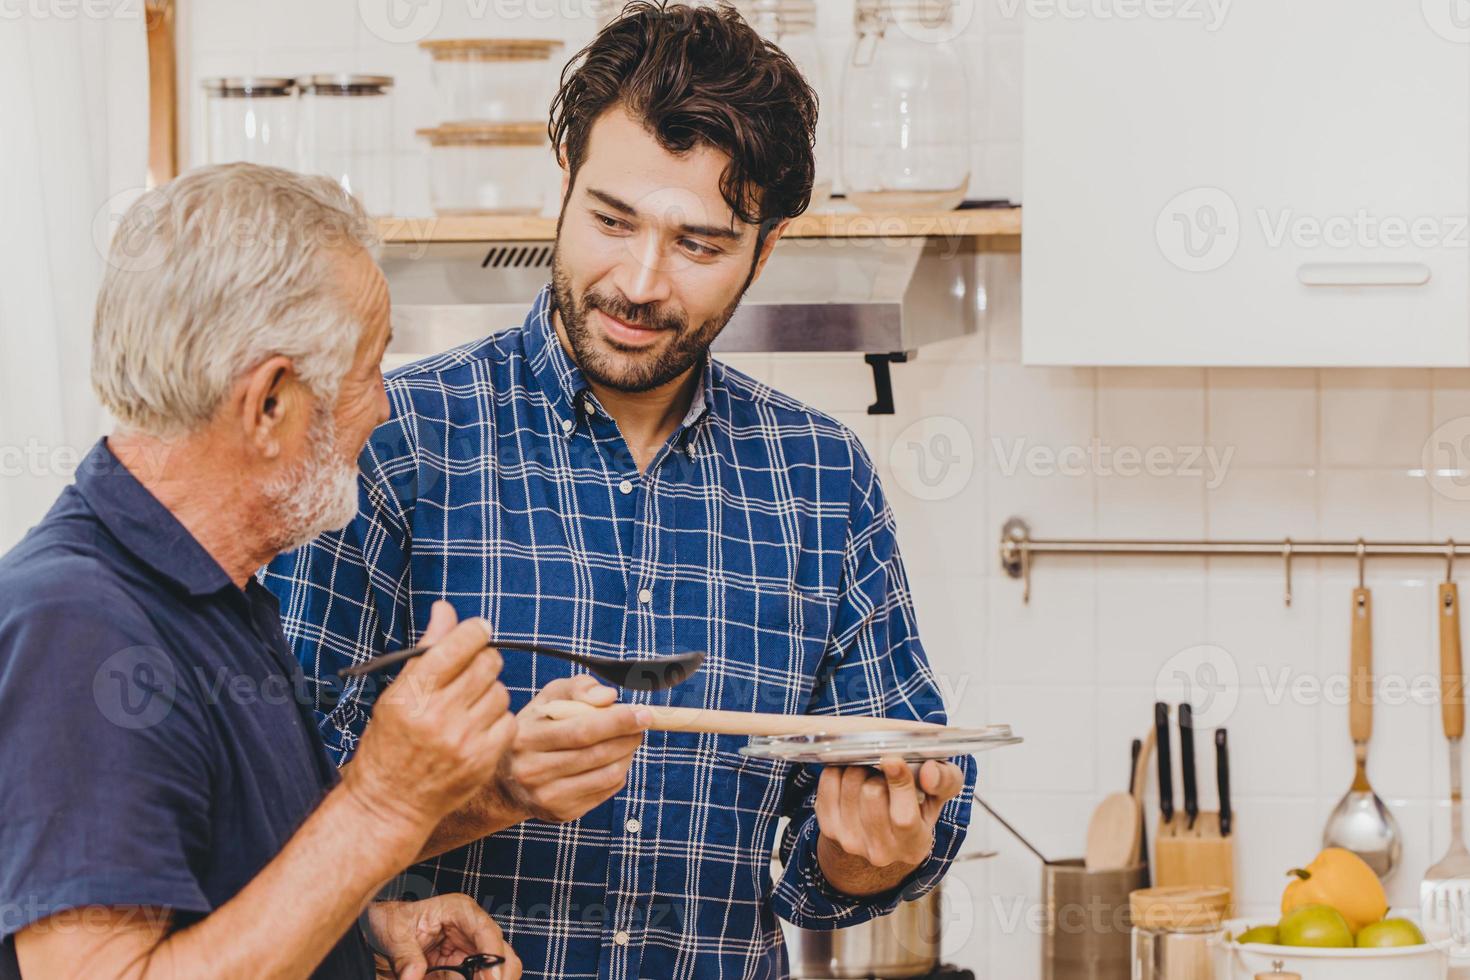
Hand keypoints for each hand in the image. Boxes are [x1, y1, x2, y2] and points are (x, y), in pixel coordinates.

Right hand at [345, 601, 516, 840]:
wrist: (390, 802)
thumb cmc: (389, 743)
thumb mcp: (397, 694)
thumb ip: (426, 650)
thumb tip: (446, 608)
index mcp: (412, 693)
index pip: (458, 644)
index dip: (475, 631)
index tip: (478, 630)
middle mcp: (438, 715)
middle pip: (487, 663)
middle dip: (484, 660)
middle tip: (473, 670)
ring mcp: (463, 739)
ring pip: (500, 691)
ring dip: (489, 693)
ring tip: (468, 706)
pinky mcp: (482, 759)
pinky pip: (508, 721)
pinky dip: (497, 720)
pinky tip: (477, 728)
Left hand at [366, 894, 520, 979]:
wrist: (382, 931)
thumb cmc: (392, 921)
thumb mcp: (394, 933)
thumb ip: (405, 955)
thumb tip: (413, 978)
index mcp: (460, 911)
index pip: (487, 932)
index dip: (493, 956)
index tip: (491, 979)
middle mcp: (472, 930)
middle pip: (503, 955)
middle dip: (499, 977)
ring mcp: (470, 951)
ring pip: (497, 972)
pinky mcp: (463, 970)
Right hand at [495, 675, 649, 823]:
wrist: (509, 778)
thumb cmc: (537, 728)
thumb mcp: (550, 698)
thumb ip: (579, 688)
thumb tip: (608, 697)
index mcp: (527, 737)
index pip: (581, 730)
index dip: (617, 721)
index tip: (641, 712)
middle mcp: (532, 770)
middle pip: (596, 754)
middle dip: (628, 736)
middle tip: (642, 723)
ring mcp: (546, 796)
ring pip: (606, 775)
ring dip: (628, 754)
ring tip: (629, 739)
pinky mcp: (561, 813)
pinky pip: (605, 791)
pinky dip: (619, 772)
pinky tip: (614, 759)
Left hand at [815, 757, 965, 888]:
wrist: (880, 840)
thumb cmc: (914, 811)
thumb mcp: (938, 798)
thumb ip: (945, 781)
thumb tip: (930, 772)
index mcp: (914, 844)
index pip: (904, 817)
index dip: (898, 784)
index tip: (893, 760)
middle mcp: (881, 850)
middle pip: (872, 793)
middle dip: (879, 772)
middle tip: (884, 770)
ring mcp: (851, 841)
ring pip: (850, 783)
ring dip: (859, 768)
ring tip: (870, 773)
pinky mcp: (829, 828)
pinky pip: (829, 782)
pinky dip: (839, 769)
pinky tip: (851, 776)